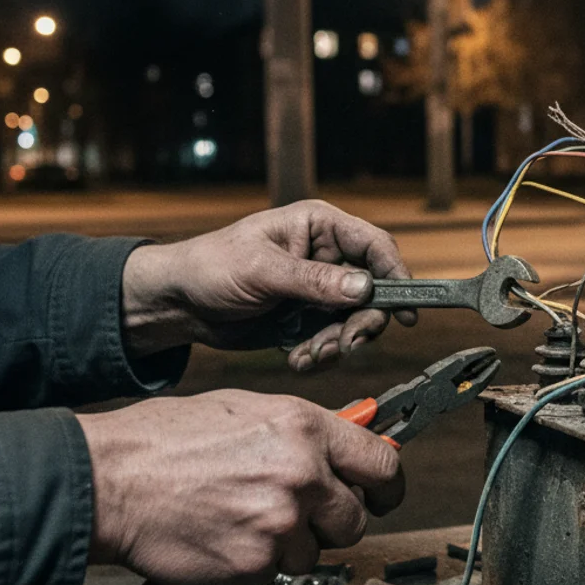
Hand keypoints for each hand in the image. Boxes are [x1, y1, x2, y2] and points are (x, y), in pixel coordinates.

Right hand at [78, 390, 404, 584]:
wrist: (112, 479)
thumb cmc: (169, 440)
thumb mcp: (248, 411)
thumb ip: (304, 433)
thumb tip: (345, 449)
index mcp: (304, 427)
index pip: (381, 464)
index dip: (386, 485)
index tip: (381, 495)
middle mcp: (302, 473)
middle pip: (354, 518)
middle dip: (330, 521)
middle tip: (295, 513)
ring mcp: (280, 522)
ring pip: (312, 551)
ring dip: (287, 543)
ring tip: (241, 516)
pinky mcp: (255, 563)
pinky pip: (273, 572)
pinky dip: (252, 561)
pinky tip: (222, 535)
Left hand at [122, 200, 416, 370]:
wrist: (178, 305)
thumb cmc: (210, 267)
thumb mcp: (262, 270)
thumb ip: (314, 281)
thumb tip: (364, 287)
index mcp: (320, 227)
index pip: (375, 246)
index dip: (396, 276)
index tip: (405, 312)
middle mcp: (327, 256)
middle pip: (374, 291)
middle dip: (361, 323)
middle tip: (344, 344)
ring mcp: (320, 290)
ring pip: (355, 321)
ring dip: (337, 343)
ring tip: (307, 354)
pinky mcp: (309, 319)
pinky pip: (334, 340)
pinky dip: (321, 353)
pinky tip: (297, 357)